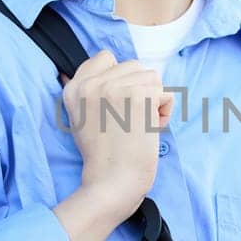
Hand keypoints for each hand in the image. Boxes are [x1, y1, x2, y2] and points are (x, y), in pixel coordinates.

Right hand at [61, 49, 174, 215]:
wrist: (111, 183)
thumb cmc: (103, 157)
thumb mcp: (82, 118)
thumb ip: (91, 92)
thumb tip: (108, 62)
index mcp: (74, 87)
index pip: (106, 57)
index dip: (121, 79)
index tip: (118, 106)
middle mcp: (90, 83)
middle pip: (134, 66)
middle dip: (140, 91)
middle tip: (128, 122)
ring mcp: (114, 87)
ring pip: (152, 77)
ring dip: (154, 101)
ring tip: (139, 125)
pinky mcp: (138, 95)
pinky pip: (167, 92)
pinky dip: (165, 112)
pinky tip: (149, 130)